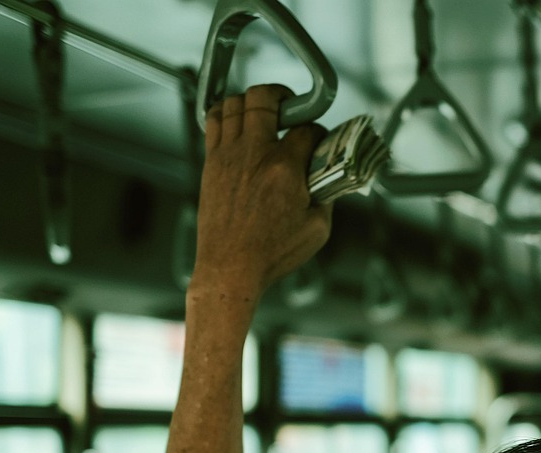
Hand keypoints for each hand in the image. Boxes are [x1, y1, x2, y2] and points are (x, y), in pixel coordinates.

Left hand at [193, 84, 332, 299]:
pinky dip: (226, 112)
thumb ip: (327, 195)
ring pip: (234, 103)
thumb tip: (328, 176)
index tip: (320, 140)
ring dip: (252, 101)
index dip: (319, 131)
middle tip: (291, 105)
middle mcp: (254, 154)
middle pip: (264, 98)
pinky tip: (238, 122)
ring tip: (264, 112)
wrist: (231, 268)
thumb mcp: (318, 228)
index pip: (307, 130)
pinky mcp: (211, 164)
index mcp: (285, 169)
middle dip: (283, 96)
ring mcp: (228, 156)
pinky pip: (214, 121)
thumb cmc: (273, 253)